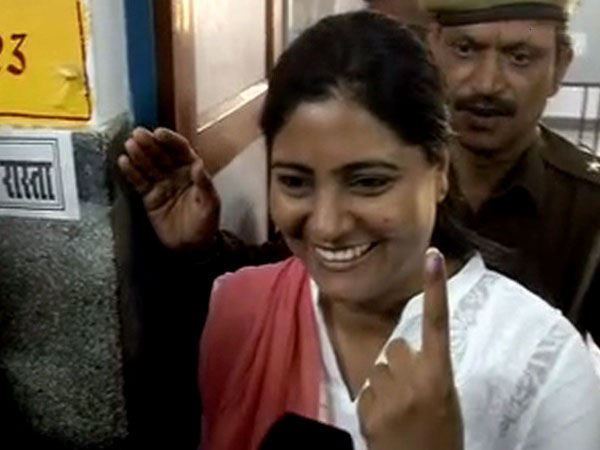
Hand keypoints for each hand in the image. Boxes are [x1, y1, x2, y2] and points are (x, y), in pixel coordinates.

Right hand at [118, 127, 220, 250]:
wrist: (192, 247)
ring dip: (138, 154)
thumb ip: (205, 185)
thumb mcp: (210, 205)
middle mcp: (175, 173)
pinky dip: (131, 172)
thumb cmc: (206, 223)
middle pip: (161, 154)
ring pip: (148, 165)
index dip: (170, 141)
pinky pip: (139, 181)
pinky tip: (123, 161)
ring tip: (128, 145)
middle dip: (150, 144)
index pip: (181, 150)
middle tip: (138, 134)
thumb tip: (198, 165)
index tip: (159, 133)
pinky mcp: (149, 196)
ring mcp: (161, 184)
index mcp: (192, 170)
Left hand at [357, 248, 462, 449]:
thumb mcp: (446, 400)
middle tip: (411, 391)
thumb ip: (430, 372)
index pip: (437, 324)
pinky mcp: (368, 409)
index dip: (435, 290)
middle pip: (396, 346)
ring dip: (386, 383)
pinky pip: (367, 390)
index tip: (431, 257)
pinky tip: (387, 422)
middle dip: (400, 363)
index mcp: (440, 377)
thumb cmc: (441, 436)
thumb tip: (410, 352)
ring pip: (379, 368)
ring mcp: (389, 395)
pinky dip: (375, 402)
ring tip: (400, 410)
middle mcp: (414, 380)